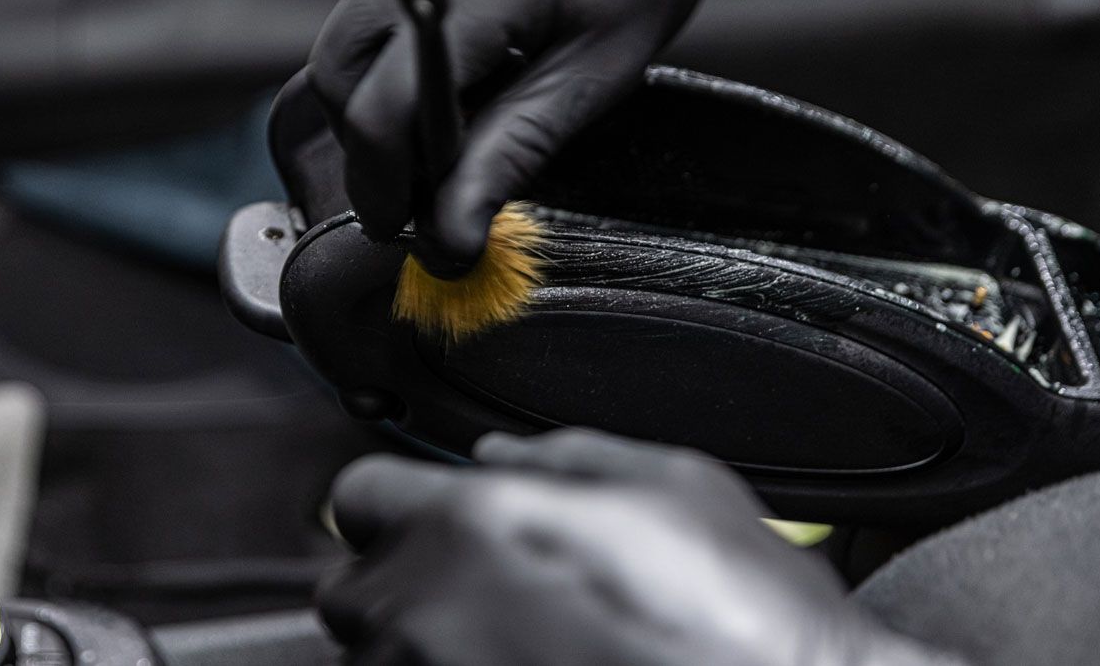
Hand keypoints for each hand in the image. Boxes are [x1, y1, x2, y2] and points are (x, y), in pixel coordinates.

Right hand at [306, 0, 847, 271]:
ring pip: (348, 21)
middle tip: (429, 165)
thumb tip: (448, 239)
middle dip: (373, 131)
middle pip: (338, 70)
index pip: (378, 115)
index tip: (395, 222)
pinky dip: (401, 6)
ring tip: (480, 62)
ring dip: (391, 64)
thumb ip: (510, 151)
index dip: (379, 184)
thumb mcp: (599, 64)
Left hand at [318, 429, 952, 665]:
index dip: (395, 502)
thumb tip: (494, 454)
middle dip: (405, 586)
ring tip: (522, 651)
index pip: (356, 494)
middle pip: (353, 591)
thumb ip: (562, 458)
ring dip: (427, 653)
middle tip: (484, 595)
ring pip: (380, 664)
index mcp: (475, 522)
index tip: (427, 520)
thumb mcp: (673, 485)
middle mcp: (430, 614)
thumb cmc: (746, 617)